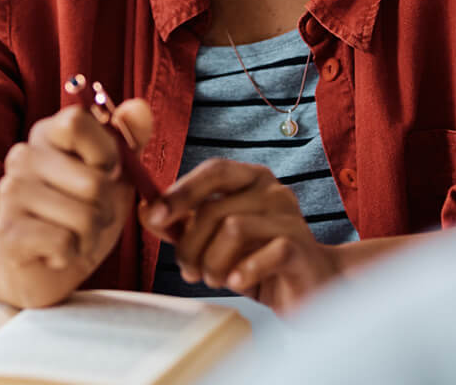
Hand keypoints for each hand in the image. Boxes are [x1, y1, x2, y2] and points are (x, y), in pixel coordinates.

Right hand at [0, 99, 151, 308]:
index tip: (107, 172)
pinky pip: (63, 243)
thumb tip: (140, 107)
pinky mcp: (6, 231)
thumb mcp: (113, 176)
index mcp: (47, 134)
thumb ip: (129, 140)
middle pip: (94, 182)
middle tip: (91, 217)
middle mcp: (22, 156)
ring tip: (73, 236)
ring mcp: (9, 192)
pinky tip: (56, 253)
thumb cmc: (80, 215)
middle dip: (106, 210)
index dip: (106, 151)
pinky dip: (71, 254)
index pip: (77, 120)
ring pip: (84, 217)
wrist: (42, 267)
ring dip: (90, 237)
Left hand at [141, 160, 340, 312]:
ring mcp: (291, 218)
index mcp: (250, 179)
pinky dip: (244, 272)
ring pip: (234, 229)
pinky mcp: (302, 248)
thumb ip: (180, 224)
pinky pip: (267, 253)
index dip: (180, 192)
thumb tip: (145, 211)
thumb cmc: (257, 257)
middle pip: (215, 208)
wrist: (311, 285)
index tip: (154, 217)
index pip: (212, 170)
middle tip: (188, 270)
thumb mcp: (212, 239)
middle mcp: (273, 191)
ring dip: (213, 262)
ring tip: (214, 279)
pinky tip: (237, 282)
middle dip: (191, 245)